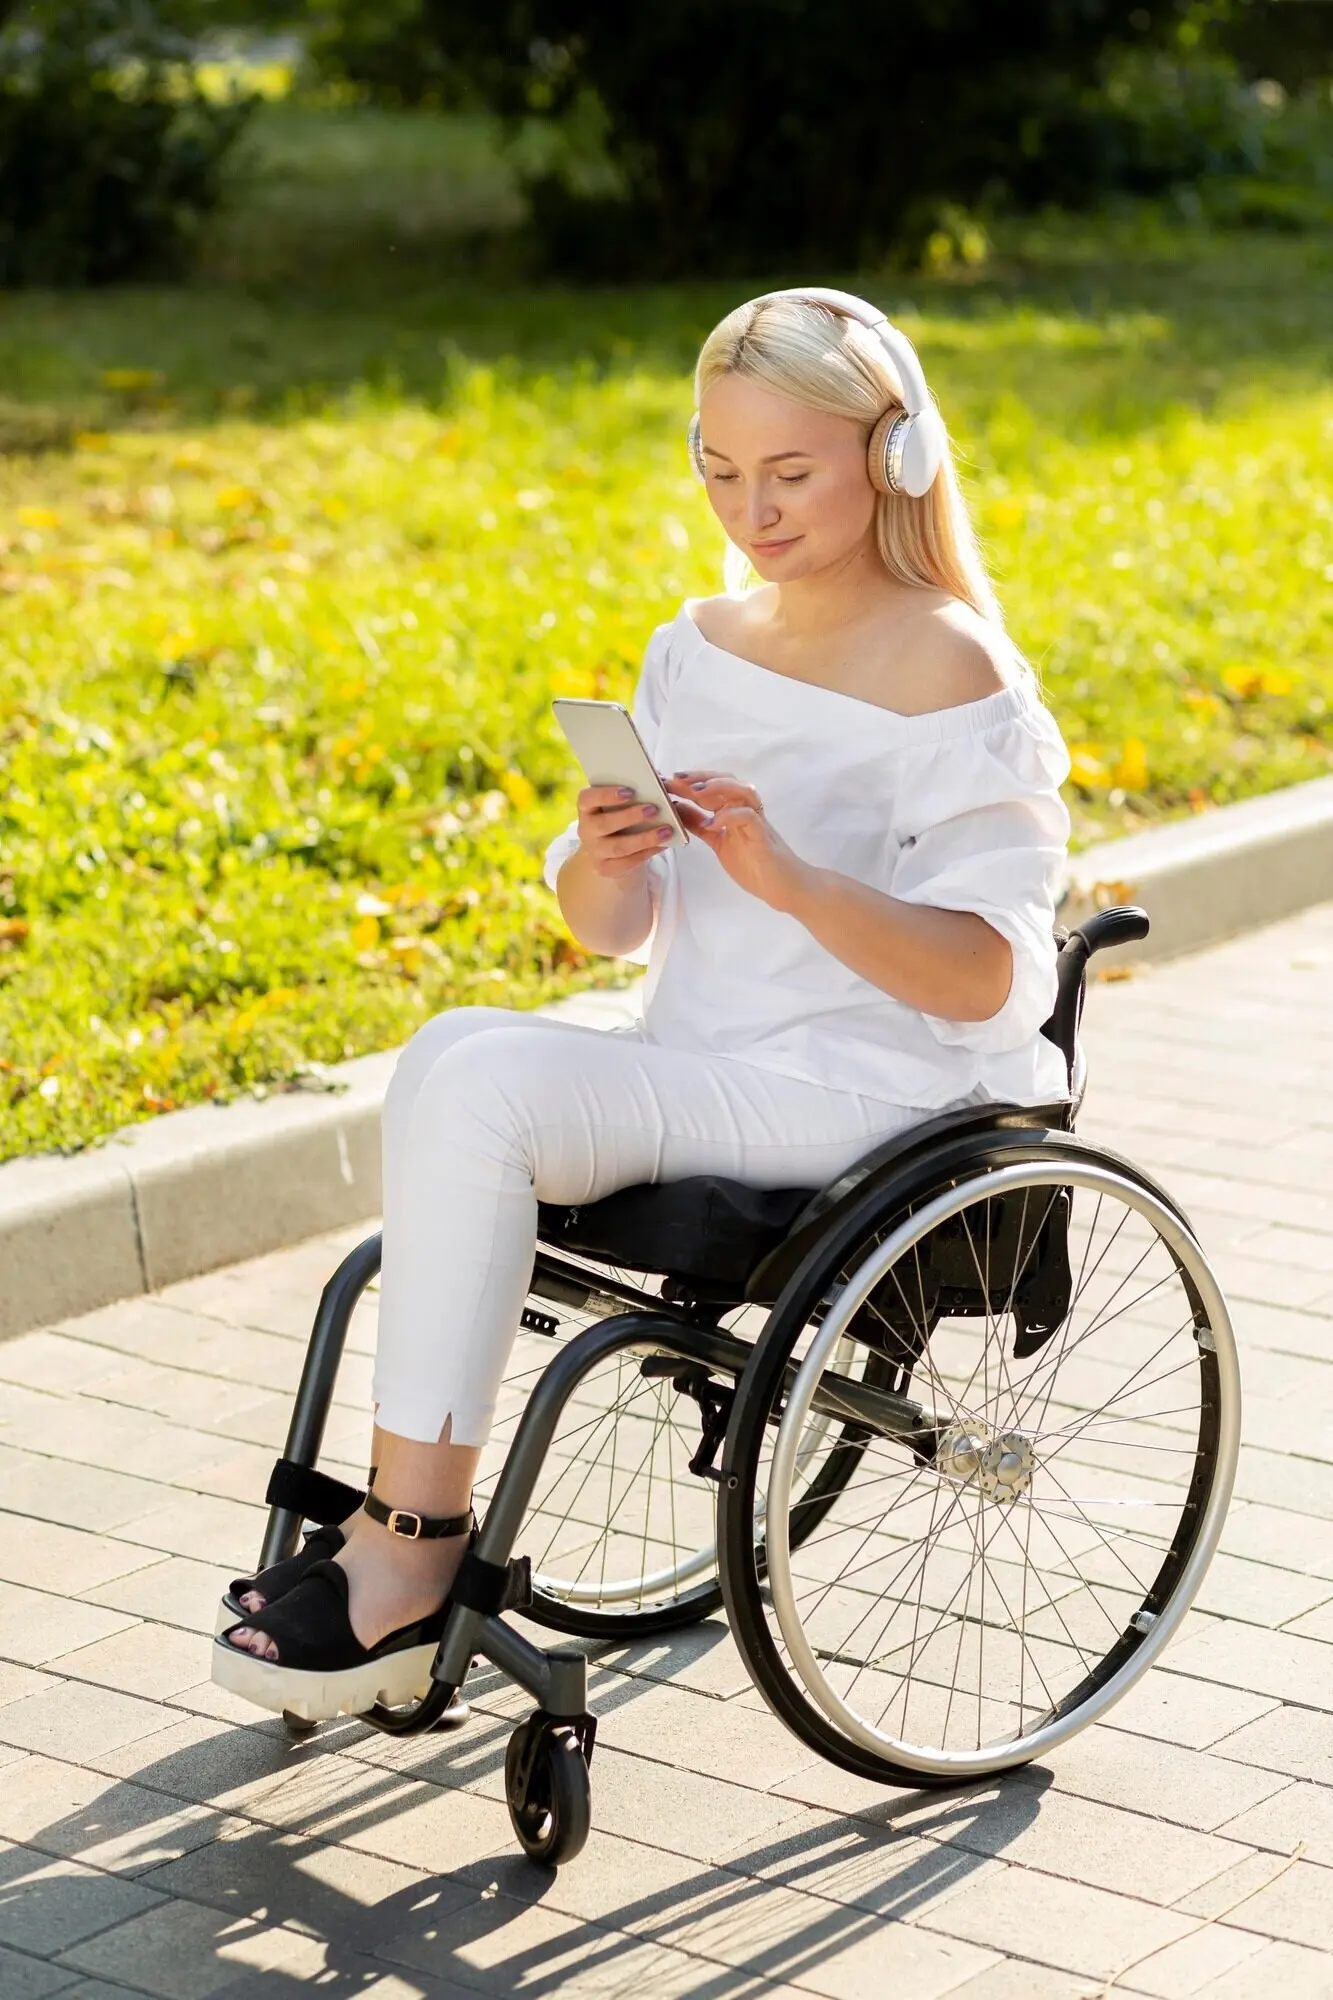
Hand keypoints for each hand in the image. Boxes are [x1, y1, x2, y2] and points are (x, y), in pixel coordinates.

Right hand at [574, 784, 675, 879]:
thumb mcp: (622, 803)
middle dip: (630, 817)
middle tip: (654, 810)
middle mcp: (585, 830)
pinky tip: (662, 845)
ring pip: (618, 847)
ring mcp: (593, 851)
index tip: (629, 792)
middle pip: (604, 824)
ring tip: (666, 831)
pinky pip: (626, 863)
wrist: (609, 848)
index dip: (607, 795)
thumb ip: (635, 791)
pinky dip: (647, 853)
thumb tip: (660, 780)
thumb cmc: (619, 815)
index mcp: (586, 807)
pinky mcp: (604, 868)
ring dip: (644, 838)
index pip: (588, 799)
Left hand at [665, 770, 808, 911]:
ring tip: (695, 792)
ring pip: (742, 791)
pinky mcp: (763, 836)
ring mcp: (756, 821)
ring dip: (718, 787)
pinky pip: (749, 817)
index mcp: (733, 811)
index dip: (689, 782)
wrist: (783, 886)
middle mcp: (746, 811)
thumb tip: (677, 809)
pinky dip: (729, 816)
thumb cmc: (754, 864)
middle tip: (675, 779)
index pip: (712, 788)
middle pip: (726, 781)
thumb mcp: (718, 842)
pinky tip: (711, 823)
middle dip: (700, 777)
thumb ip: (700, 826)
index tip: (664, 780)